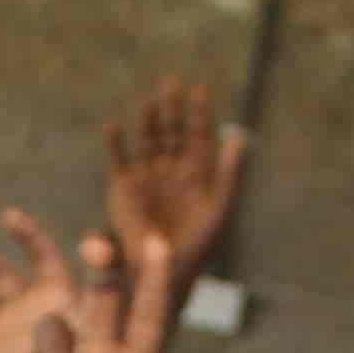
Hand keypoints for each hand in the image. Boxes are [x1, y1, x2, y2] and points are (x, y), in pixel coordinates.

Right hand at [101, 75, 247, 306]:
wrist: (164, 271)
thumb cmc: (198, 245)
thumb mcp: (219, 208)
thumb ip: (230, 172)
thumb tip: (240, 135)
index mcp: (198, 172)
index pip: (199, 134)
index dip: (199, 112)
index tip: (199, 89)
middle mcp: (172, 168)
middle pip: (172, 129)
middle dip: (172, 106)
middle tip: (171, 81)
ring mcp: (147, 175)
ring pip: (147, 138)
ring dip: (147, 120)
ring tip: (148, 102)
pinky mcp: (124, 186)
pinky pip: (118, 159)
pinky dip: (115, 143)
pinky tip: (113, 126)